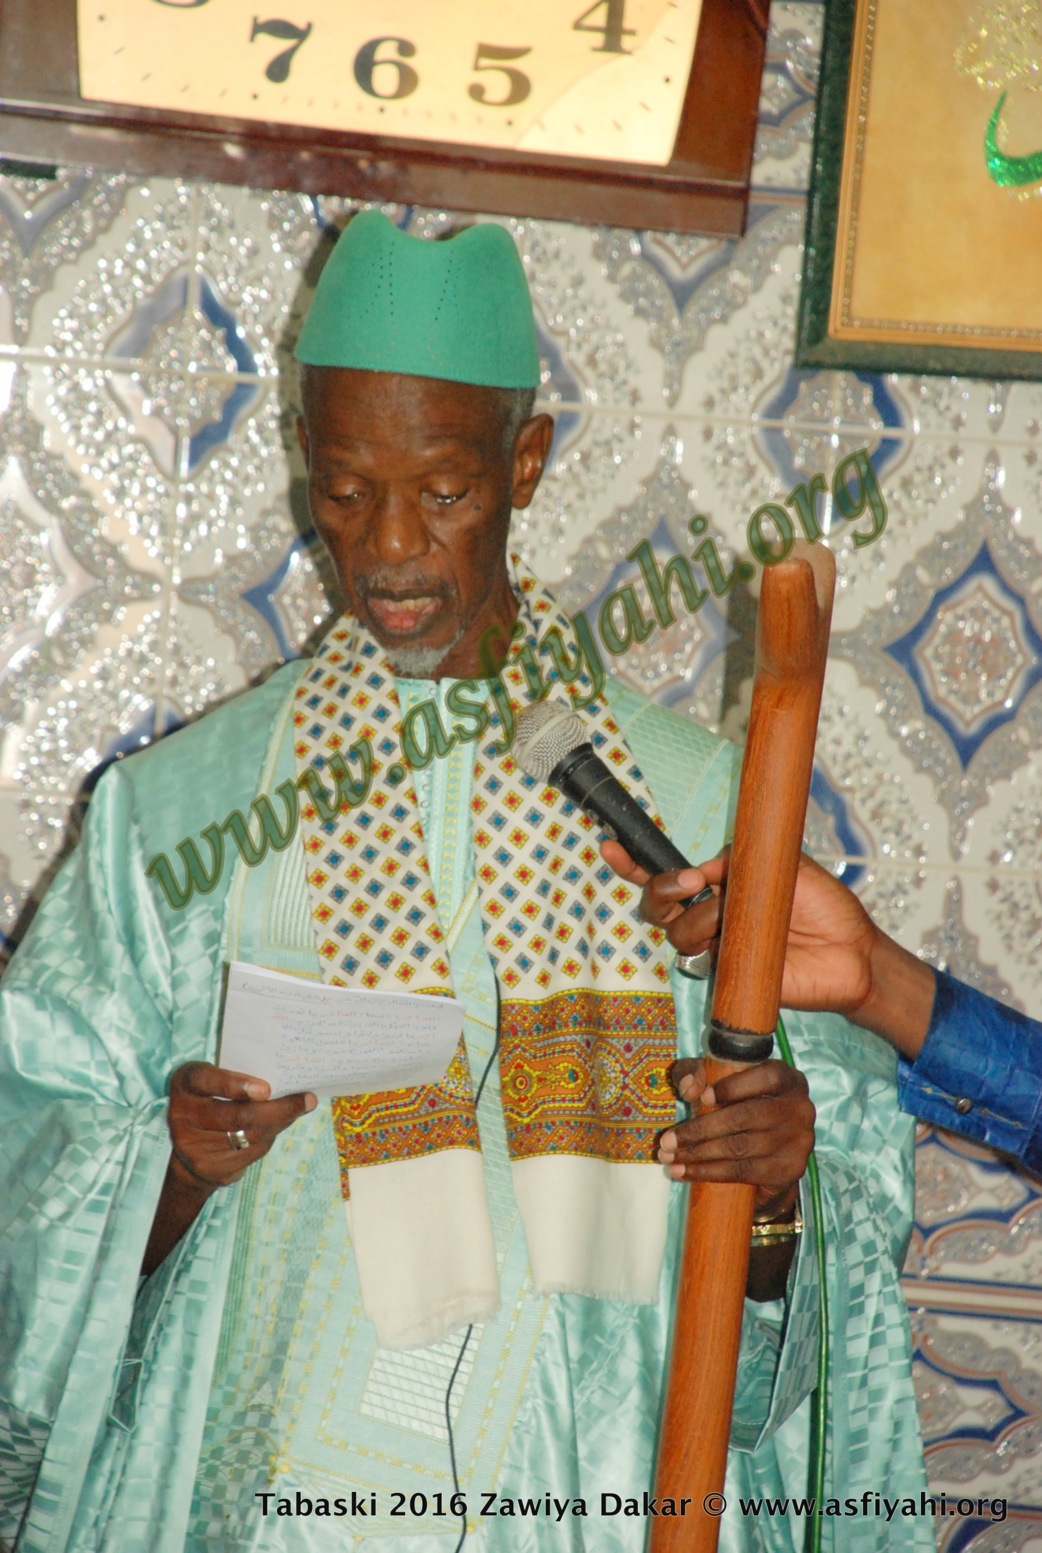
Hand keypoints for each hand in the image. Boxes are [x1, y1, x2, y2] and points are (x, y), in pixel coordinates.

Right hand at [167, 1061, 316, 1190]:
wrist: (187, 1150)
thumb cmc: (210, 1099)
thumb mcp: (213, 1079)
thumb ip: (237, 1075)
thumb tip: (285, 1077)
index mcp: (185, 1084)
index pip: (207, 1080)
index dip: (235, 1085)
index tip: (266, 1089)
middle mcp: (183, 1115)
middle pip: (236, 1116)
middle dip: (277, 1109)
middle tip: (307, 1100)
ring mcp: (195, 1147)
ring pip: (249, 1136)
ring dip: (280, 1122)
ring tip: (301, 1107)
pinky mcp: (211, 1168)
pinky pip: (251, 1153)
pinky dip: (270, 1137)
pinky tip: (280, 1125)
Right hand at [600, 842, 934, 1057]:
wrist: (852, 950)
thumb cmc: (823, 904)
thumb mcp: (783, 863)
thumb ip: (740, 859)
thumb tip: (706, 867)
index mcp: (719, 884)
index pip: (666, 874)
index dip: (632, 863)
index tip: (609, 845)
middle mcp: (710, 914)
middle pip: (656, 905)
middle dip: (660, 890)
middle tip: (691, 883)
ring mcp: (716, 946)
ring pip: (676, 932)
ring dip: (700, 919)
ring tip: (734, 918)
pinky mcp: (727, 976)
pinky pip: (702, 960)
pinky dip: (715, 948)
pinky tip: (739, 944)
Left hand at [659, 1058, 814, 1221]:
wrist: (771, 1156)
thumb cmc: (741, 1107)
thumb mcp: (719, 1082)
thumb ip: (700, 1073)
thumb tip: (690, 1088)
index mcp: (788, 1080)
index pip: (765, 1077)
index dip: (733, 1087)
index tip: (701, 1097)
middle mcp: (800, 1109)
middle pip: (745, 1117)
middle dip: (699, 1129)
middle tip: (667, 1140)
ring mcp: (799, 1142)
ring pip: (740, 1147)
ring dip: (698, 1155)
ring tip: (669, 1158)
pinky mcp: (790, 1170)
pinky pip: (743, 1172)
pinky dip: (709, 1173)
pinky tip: (685, 1173)